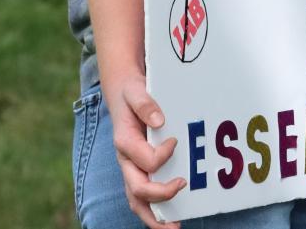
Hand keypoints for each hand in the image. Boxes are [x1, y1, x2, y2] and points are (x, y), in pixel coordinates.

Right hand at [105, 74, 184, 227]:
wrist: (123, 93)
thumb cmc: (132, 92)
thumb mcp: (136, 91)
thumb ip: (145, 103)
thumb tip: (161, 120)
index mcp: (125, 142)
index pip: (143, 159)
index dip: (161, 156)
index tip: (176, 141)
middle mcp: (126, 160)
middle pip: (136, 189)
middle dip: (159, 196)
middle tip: (182, 187)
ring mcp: (132, 169)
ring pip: (137, 200)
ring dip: (154, 217)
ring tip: (174, 227)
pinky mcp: (139, 171)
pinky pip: (143, 197)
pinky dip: (155, 211)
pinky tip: (172, 219)